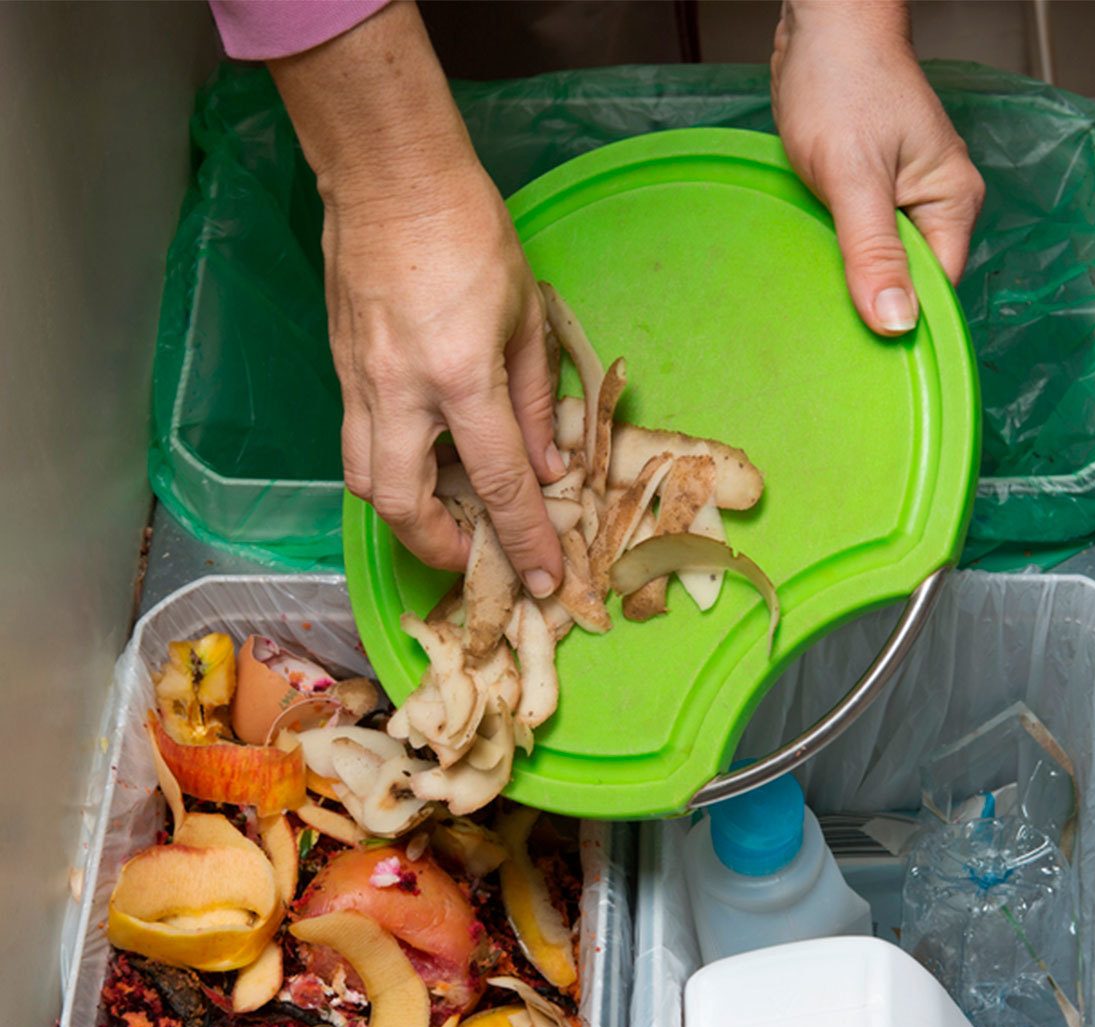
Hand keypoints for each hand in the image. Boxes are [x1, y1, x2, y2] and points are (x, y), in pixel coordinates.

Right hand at [270, 2, 562, 591]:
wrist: (389, 176)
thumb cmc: (470, 232)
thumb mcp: (526, 317)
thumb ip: (535, 401)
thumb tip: (548, 465)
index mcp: (460, 376)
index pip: (498, 480)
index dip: (525, 537)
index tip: (544, 575)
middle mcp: (399, 391)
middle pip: (400, 505)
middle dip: (436, 546)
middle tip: (472, 551)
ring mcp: (358, 382)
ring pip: (363, 480)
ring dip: (403, 513)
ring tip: (445, 510)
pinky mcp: (340, 369)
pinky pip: (357, 441)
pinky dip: (390, 467)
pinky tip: (423, 455)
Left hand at [771, 0, 984, 334]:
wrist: (820, 30)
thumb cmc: (842, 84)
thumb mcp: (855, 178)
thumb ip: (874, 251)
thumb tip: (897, 321)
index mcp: (951, 204)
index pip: (938, 292)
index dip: (904, 325)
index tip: (868, 359)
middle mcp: (935, 207)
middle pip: (911, 285)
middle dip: (875, 309)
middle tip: (834, 342)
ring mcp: (902, 202)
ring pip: (883, 268)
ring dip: (853, 287)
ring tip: (822, 311)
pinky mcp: (871, 197)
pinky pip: (861, 247)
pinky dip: (840, 262)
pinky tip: (816, 274)